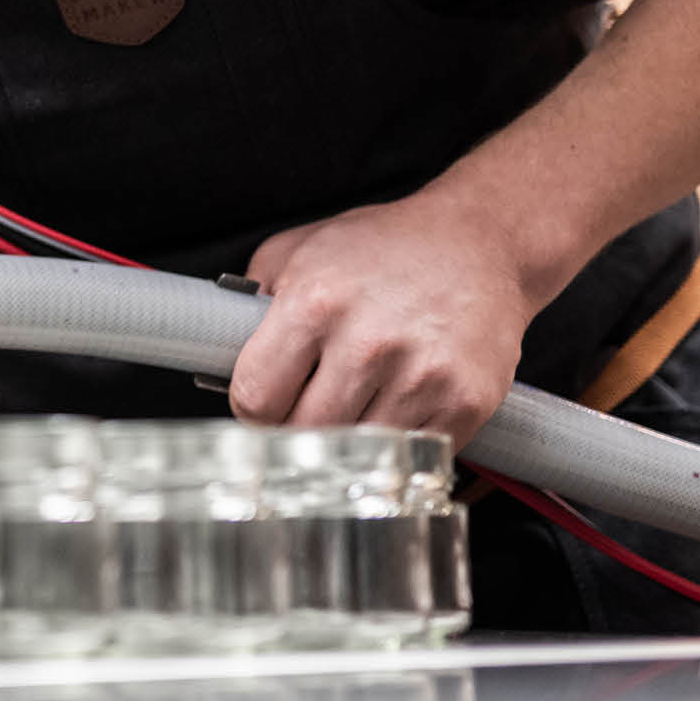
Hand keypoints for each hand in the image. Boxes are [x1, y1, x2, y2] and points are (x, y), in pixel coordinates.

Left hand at [227, 189, 536, 445]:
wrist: (481, 242)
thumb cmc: (384, 247)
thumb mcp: (299, 249)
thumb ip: (249, 298)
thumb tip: (218, 349)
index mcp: (315, 302)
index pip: (256, 397)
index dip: (253, 409)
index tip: (264, 405)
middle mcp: (368, 343)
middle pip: (303, 434)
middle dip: (295, 431)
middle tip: (303, 416)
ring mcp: (420, 377)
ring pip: (355, 455)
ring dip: (346, 446)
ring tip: (350, 413)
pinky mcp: (464, 403)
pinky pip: (409, 458)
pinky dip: (394, 451)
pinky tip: (391, 418)